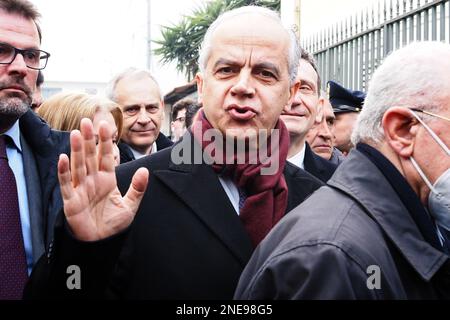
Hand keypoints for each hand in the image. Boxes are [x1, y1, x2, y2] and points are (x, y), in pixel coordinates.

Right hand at [58, 118, 148, 240]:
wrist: (101, 244)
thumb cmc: (113, 225)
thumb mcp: (130, 206)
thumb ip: (138, 189)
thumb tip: (145, 170)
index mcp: (107, 180)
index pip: (106, 157)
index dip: (106, 142)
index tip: (107, 126)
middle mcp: (93, 181)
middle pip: (90, 156)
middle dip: (89, 139)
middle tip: (87, 121)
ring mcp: (81, 189)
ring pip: (78, 165)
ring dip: (77, 150)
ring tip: (77, 133)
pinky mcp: (71, 201)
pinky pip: (66, 184)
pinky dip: (64, 172)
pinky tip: (63, 158)